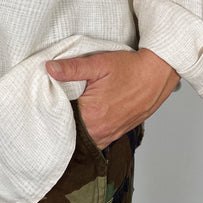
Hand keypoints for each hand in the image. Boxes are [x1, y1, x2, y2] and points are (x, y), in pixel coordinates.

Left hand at [46, 49, 179, 149]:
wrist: (156, 74)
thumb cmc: (130, 69)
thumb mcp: (98, 63)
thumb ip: (72, 68)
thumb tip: (49, 68)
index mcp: (92, 115)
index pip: (60, 120)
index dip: (51, 110)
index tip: (46, 99)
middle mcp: (100, 131)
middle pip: (71, 132)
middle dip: (61, 120)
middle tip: (55, 103)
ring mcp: (110, 135)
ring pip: (83, 138)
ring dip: (75, 127)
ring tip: (69, 110)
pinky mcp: (118, 134)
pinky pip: (97, 139)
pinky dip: (88, 131)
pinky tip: (84, 117)